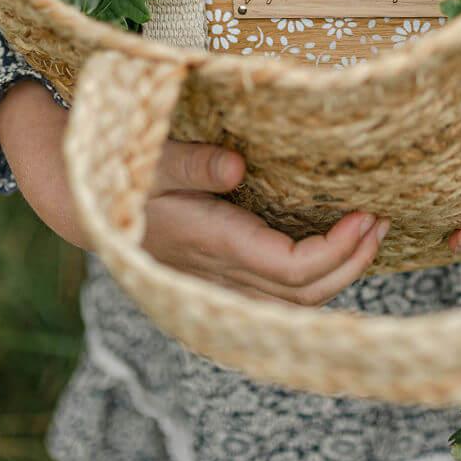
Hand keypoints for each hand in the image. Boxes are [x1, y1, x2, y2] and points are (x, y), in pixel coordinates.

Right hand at [0, 80, 388, 304]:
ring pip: (290, 304)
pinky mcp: (218, 276)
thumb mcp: (151, 156)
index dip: (338, 250)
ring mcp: (218, 280)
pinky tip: (330, 250)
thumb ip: (193, 163)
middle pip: (301, 297)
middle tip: (381, 222)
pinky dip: (310, 281)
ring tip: (368, 235)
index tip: (368, 215)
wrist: (78, 199)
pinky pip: (274, 295)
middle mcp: (219, 273)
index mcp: (210, 243)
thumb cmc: (119, 168)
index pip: (292, 269)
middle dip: (350, 264)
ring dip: (335, 276)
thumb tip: (239, 167)